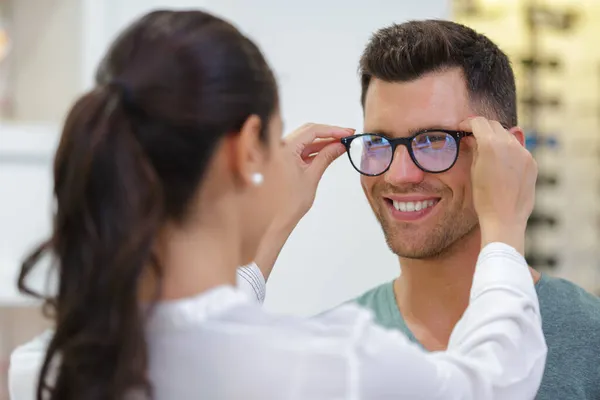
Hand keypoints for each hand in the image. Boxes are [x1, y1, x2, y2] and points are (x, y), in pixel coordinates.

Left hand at [278, 123, 353, 225]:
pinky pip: (300, 149)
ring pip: (305, 140)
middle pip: (308, 132)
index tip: (347, 132)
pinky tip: (329, 150)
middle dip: (329, 133)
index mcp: (283, 149)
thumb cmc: (289, 204)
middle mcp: (279, 148)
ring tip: (341, 144)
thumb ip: (326, 157)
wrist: (276, 220)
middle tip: (347, 135)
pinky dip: (314, 149)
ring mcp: (280, 153)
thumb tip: (340, 145)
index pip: (312, 131)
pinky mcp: (283, 160)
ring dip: (323, 141)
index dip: (332, 130)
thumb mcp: (312, 176)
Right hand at [459, 117, 536, 254]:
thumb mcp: (474, 171)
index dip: (468, 123)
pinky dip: (508, 149)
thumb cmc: (484, 198)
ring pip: (508, 135)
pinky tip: (501, 161)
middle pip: (494, 125)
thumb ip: (475, 150)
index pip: (479, 122)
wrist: (505, 218)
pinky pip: (518, 149)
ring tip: (487, 148)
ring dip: (496, 137)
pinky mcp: (532, 163)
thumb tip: (472, 139)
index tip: (462, 127)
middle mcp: (510, 144)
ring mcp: (524, 153)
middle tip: (472, 135)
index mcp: (491, 145)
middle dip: (482, 128)